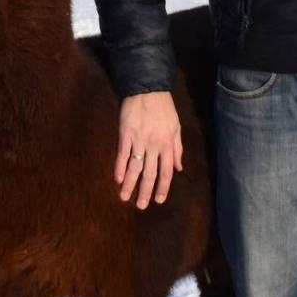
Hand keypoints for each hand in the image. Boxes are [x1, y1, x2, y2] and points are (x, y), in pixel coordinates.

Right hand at [115, 91, 182, 209]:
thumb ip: (177, 149)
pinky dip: (120, 167)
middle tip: (140, 206)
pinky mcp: (125, 134)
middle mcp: (154, 146)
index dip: (163, 188)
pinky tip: (117, 178)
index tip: (159, 201)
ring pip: (135, 167)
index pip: (166, 172)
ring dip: (130, 184)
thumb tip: (179, 168)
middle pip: (150, 174)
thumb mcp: (176, 128)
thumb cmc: (164, 108)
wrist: (147, 90)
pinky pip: (123, 154)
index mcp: (167, 145)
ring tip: (124, 197)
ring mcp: (139, 140)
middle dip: (145, 191)